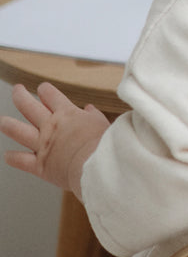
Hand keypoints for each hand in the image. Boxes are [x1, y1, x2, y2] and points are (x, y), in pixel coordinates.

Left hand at [1, 82, 109, 196]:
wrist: (100, 167)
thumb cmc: (108, 147)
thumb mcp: (105, 125)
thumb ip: (94, 117)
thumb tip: (90, 109)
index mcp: (68, 114)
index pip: (50, 94)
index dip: (45, 90)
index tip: (43, 90)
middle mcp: (51, 126)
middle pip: (27, 104)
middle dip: (20, 95)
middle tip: (18, 91)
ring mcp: (42, 144)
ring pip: (15, 129)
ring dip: (7, 124)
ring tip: (4, 121)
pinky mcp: (40, 165)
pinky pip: (19, 160)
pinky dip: (12, 158)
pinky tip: (9, 156)